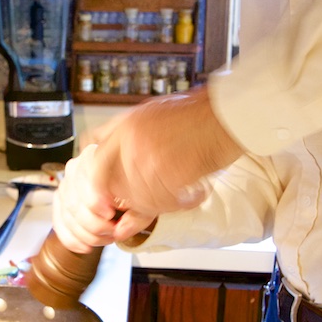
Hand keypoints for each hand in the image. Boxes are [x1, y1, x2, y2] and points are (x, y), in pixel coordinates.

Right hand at [52, 145, 158, 251]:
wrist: (126, 183)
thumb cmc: (135, 186)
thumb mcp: (144, 196)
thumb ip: (136, 213)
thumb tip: (120, 230)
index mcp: (94, 157)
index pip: (86, 181)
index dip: (96, 202)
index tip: (110, 214)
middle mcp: (75, 168)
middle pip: (75, 203)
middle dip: (95, 224)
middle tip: (113, 231)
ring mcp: (65, 186)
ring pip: (68, 216)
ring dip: (88, 235)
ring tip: (107, 238)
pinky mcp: (60, 202)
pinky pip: (60, 224)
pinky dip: (72, 240)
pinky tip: (86, 247)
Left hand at [92, 86, 240, 215]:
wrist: (226, 114)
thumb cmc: (198, 114)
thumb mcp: (152, 114)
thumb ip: (130, 136)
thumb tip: (119, 168)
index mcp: (124, 125)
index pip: (95, 162)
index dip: (96, 188)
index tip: (104, 203)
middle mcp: (129, 139)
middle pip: (113, 186)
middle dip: (128, 202)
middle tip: (147, 207)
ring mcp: (146, 155)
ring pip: (138, 199)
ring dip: (160, 205)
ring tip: (181, 196)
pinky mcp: (166, 170)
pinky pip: (162, 203)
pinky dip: (178, 205)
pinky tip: (193, 195)